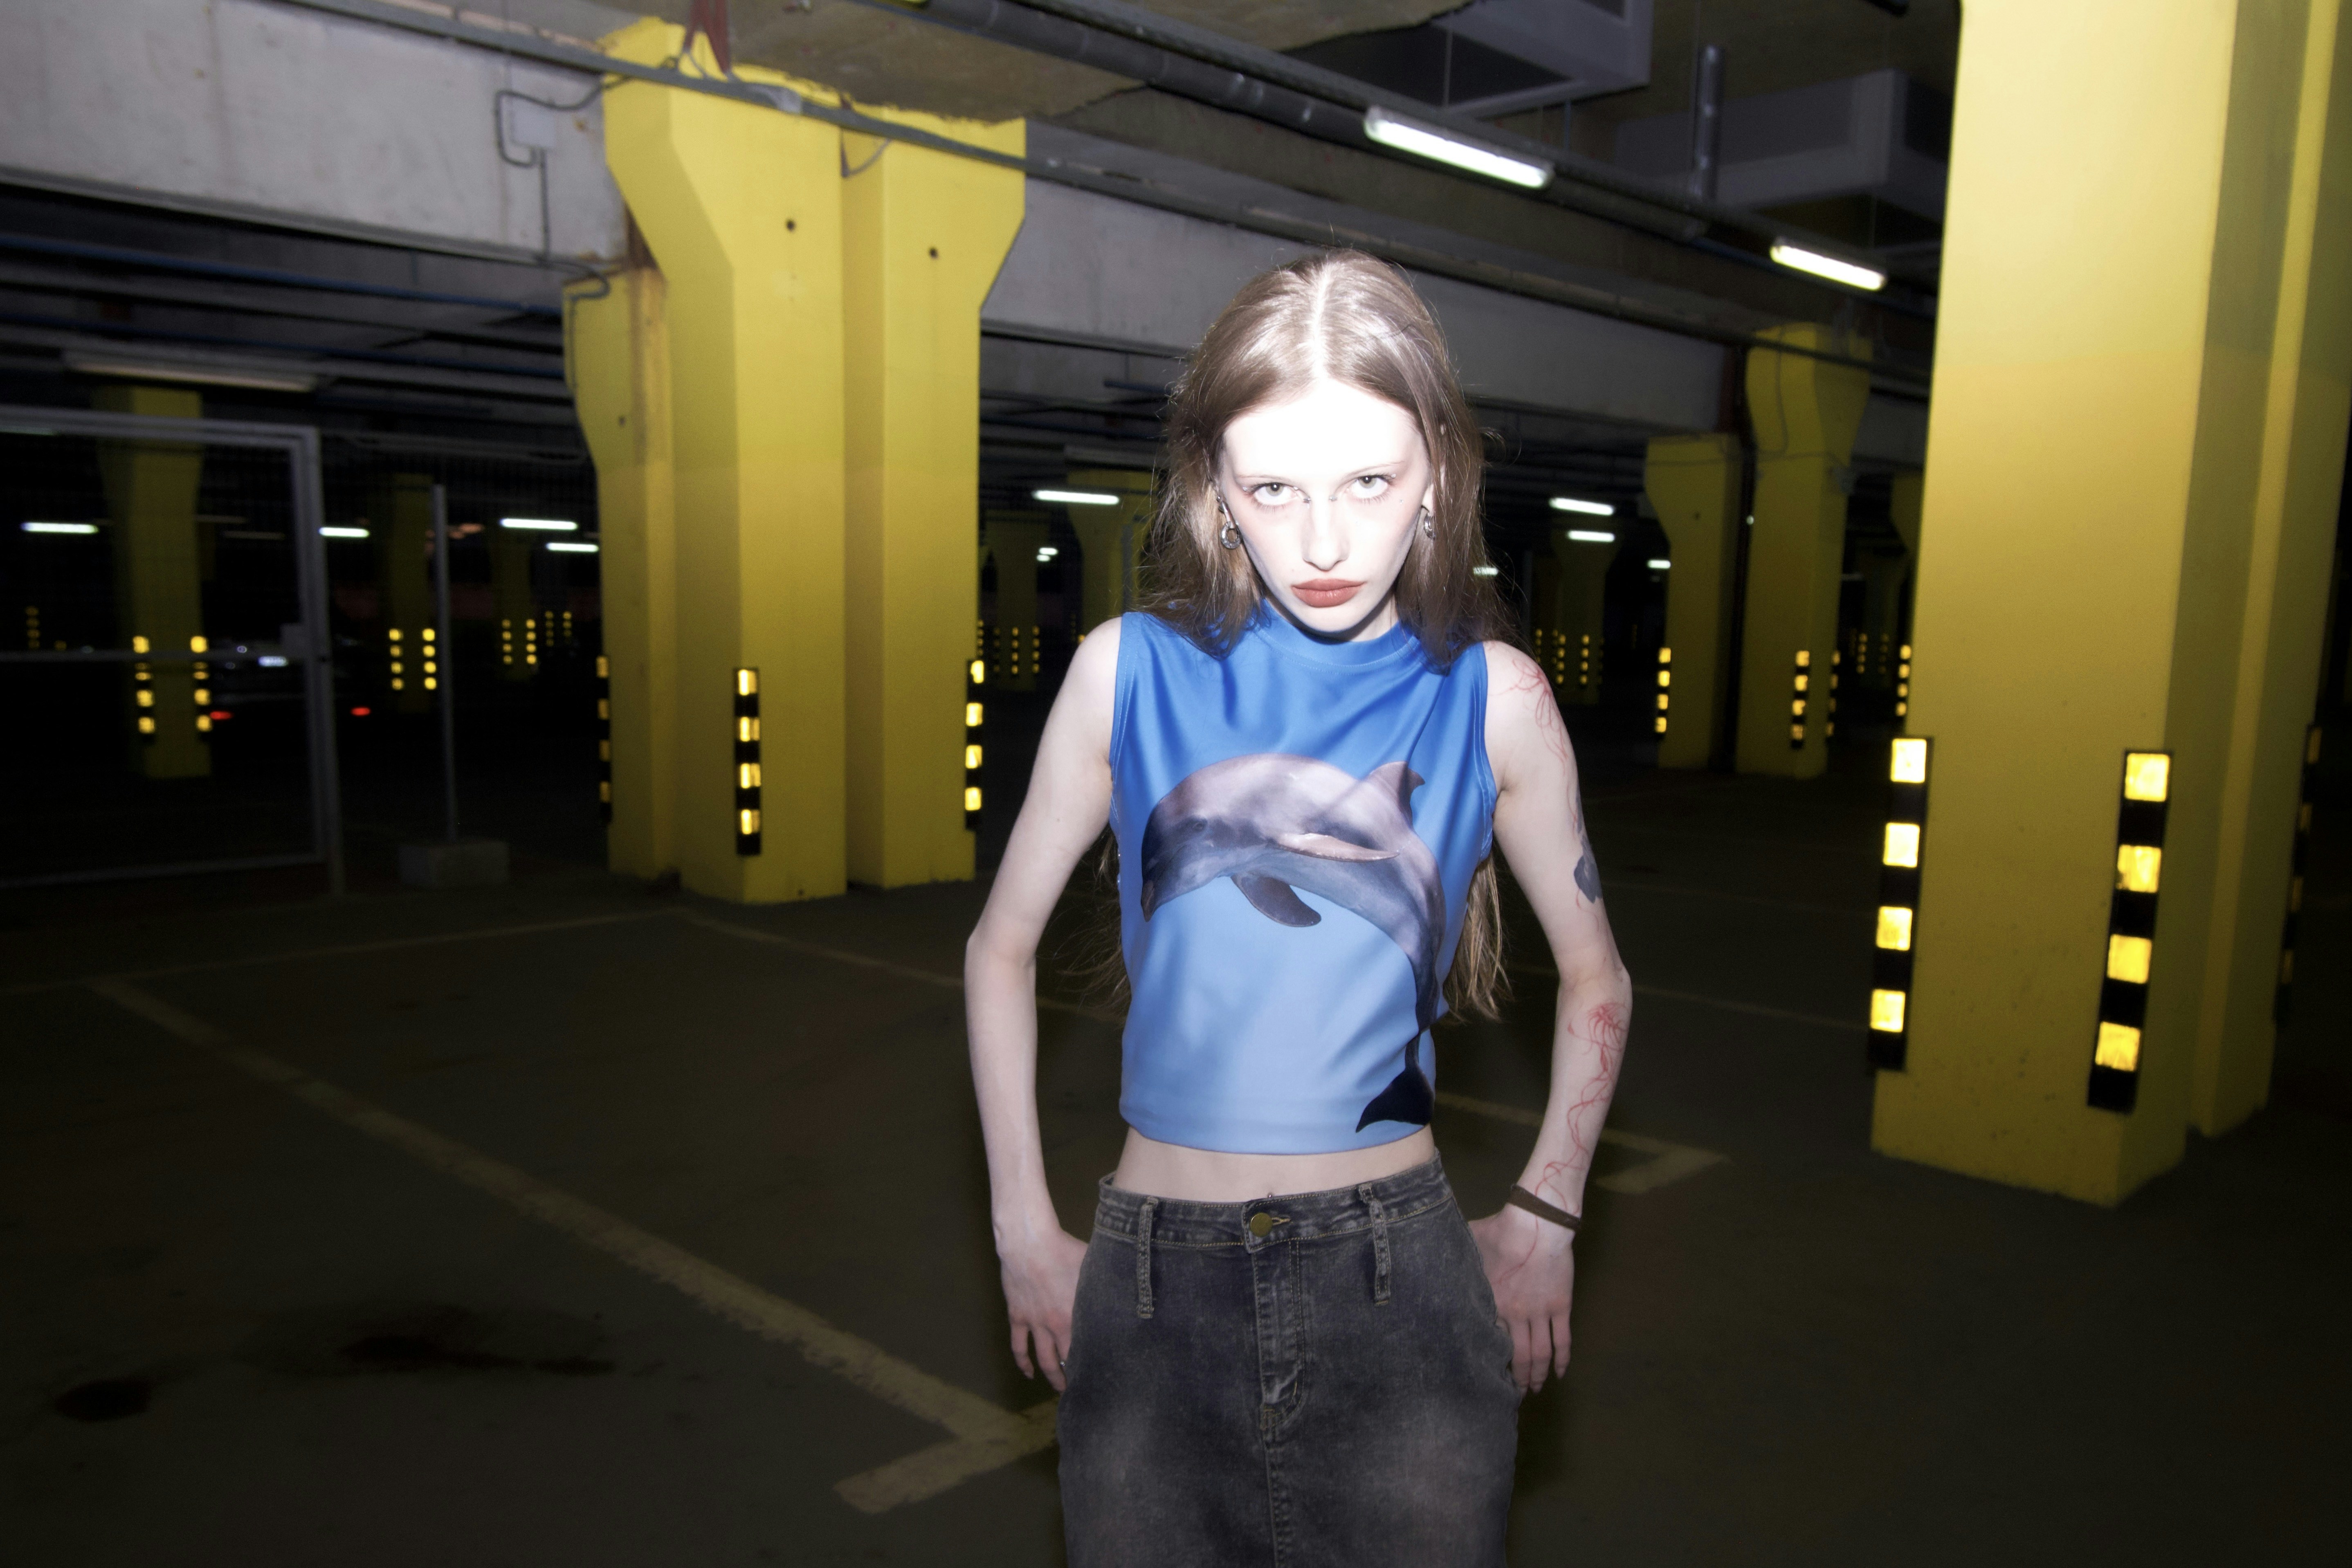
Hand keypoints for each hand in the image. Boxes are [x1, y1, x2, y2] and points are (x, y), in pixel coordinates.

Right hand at [998, 1226, 1090, 1392]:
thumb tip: (1126, 1288)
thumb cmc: (1063, 1249)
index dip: (1096, 1362)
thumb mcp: (1091, 1266)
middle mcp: (1055, 1325)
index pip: (1088, 1347)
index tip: (1105, 1373)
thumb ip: (1104, 1283)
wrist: (1028, 1242)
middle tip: (1086, 1387)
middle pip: (1067, 1359)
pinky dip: (1022, 1362)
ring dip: (1051, 1376)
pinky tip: (1028, 1373)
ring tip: (1060, 1389)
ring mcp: (1034, 1323)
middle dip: (1076, 1375)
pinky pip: (1018, 1345)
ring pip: (1043, 1358)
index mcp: (1075, 1315)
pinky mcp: (1017, 1316)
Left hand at [1469, 1204, 1574, 1393]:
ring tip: (1536, 1389)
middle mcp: (1515, 1315)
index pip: (1489, 1341)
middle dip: (1516, 1379)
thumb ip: (1459, 1258)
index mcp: (1491, 1303)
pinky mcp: (1561, 1307)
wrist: (1536, 1225)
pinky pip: (1562, 1340)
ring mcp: (1540, 1313)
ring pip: (1540, 1354)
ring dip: (1538, 1375)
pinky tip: (1561, 1373)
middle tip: (1513, 1395)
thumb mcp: (1469, 1246)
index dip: (1487, 1360)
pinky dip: (1562, 1360)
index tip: (1484, 1374)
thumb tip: (1437, 1251)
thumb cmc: (1500, 1231)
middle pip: (1516, 1356)